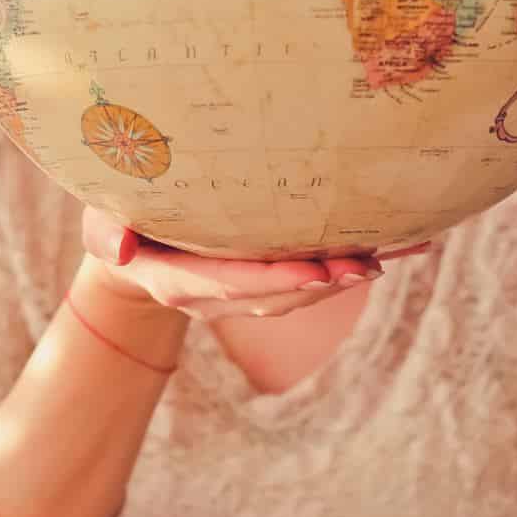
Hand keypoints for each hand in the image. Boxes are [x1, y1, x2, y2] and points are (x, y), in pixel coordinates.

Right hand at [80, 205, 430, 320]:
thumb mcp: (102, 225)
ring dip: (345, 276)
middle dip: (322, 285)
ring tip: (389, 256)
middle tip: (365, 266)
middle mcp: (221, 291)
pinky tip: (414, 243)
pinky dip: (368, 255)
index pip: (231, 285)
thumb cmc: (118, 222)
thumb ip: (107, 236)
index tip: (313, 274)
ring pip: (302, 289)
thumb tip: (118, 249)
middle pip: (278, 295)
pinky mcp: (274, 271)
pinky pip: (323, 267)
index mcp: (182, 282)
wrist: (134, 248)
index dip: (273, 281)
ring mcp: (250, 286)